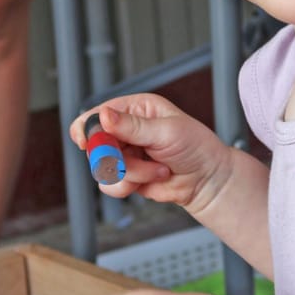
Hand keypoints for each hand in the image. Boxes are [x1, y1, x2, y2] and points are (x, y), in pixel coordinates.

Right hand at [70, 96, 233, 214]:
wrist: (208, 180)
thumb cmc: (196, 147)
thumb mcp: (167, 131)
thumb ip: (133, 126)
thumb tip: (104, 116)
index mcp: (135, 109)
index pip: (98, 113)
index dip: (88, 127)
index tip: (87, 141)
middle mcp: (125, 129)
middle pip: (94, 143)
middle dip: (114, 156)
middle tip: (131, 158)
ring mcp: (124, 154)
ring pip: (102, 167)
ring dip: (131, 172)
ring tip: (157, 168)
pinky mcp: (125, 175)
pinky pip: (109, 185)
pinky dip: (129, 185)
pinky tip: (152, 178)